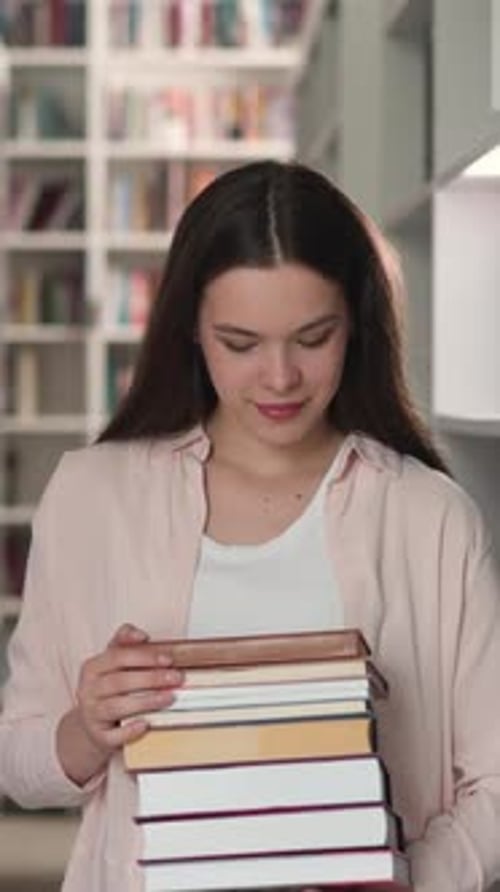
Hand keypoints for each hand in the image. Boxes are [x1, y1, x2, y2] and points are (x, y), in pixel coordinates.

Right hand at [75, 623, 181, 752]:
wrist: (92, 725)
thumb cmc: (109, 689)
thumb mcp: (113, 664)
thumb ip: (125, 644)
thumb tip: (141, 635)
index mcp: (92, 667)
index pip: (118, 657)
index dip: (145, 657)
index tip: (168, 659)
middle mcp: (88, 690)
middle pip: (119, 681)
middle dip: (151, 678)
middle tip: (176, 678)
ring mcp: (91, 714)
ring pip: (116, 706)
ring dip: (146, 701)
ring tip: (169, 698)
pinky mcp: (98, 736)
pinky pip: (113, 735)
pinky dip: (130, 730)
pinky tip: (146, 724)